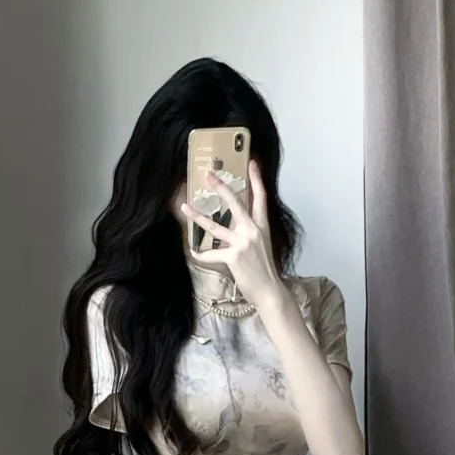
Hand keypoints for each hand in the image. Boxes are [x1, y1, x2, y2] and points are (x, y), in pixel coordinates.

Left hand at [180, 160, 283, 311]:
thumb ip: (250, 233)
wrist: (270, 291)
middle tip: (209, 174)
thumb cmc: (264, 270)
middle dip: (221, 187)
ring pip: (215, 226)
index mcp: (262, 226)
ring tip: (185, 207)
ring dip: (197, 216)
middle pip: (235, 203)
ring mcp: (243, 243)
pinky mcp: (233, 256)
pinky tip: (194, 253)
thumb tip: (234, 227)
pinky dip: (201, 254)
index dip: (256, 179)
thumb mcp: (262, 246)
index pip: (261, 197)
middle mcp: (253, 231)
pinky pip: (211, 253)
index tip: (252, 163)